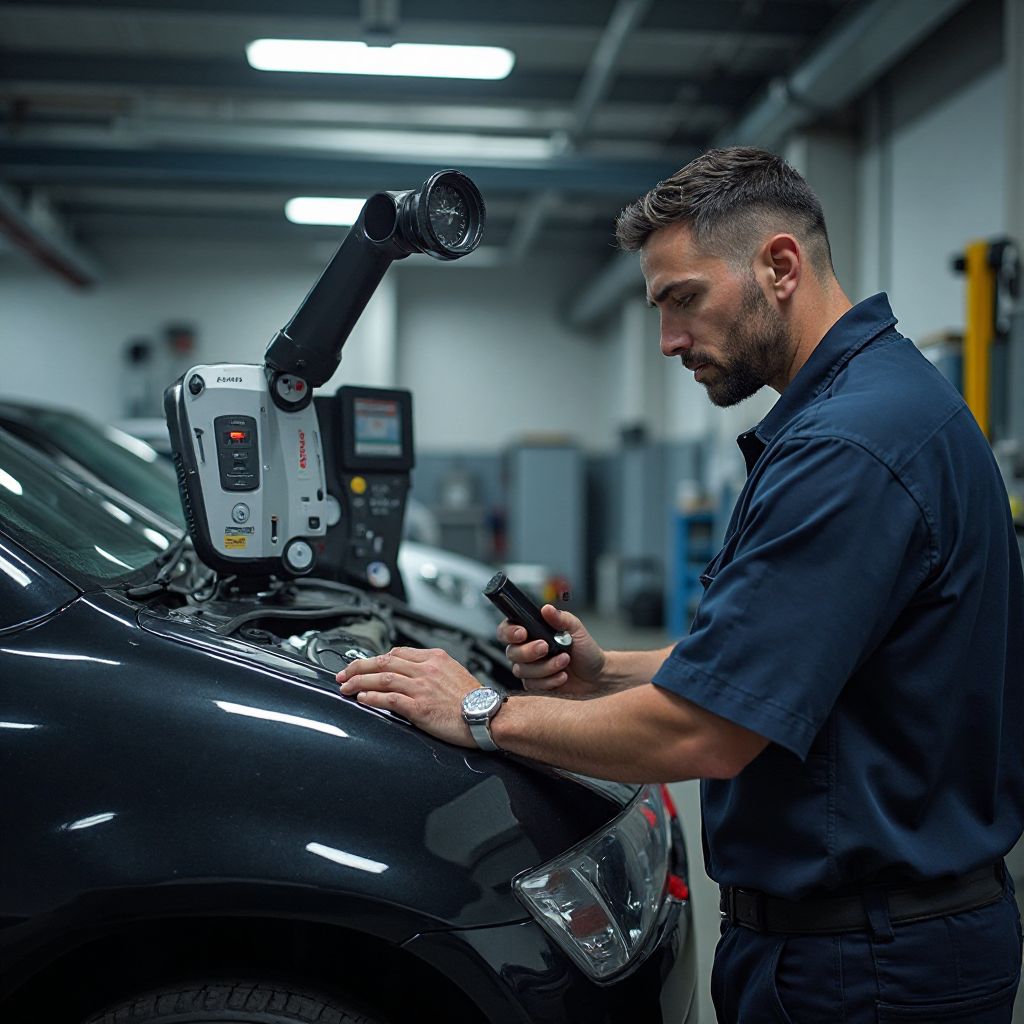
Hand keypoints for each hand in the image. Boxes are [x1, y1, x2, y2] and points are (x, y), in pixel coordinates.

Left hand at [336, 647, 479, 747]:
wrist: (487, 715)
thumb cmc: (474, 700)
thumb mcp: (454, 673)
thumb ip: (432, 670)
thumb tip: (411, 673)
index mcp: (435, 659)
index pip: (397, 653)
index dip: (376, 659)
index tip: (364, 665)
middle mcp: (426, 670)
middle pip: (384, 662)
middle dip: (358, 667)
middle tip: (343, 674)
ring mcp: (422, 688)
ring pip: (382, 678)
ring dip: (359, 681)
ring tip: (346, 687)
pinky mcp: (419, 707)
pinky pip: (390, 699)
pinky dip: (373, 697)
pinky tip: (362, 699)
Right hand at [497, 605, 606, 696]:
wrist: (597, 675)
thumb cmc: (585, 650)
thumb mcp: (576, 630)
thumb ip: (561, 619)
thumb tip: (546, 609)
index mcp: (532, 632)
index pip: (507, 630)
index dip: (509, 632)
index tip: (522, 633)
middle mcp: (526, 649)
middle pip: (511, 652)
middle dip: (529, 651)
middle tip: (546, 647)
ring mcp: (530, 668)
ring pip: (521, 670)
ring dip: (545, 667)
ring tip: (564, 661)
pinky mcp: (535, 684)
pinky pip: (532, 685)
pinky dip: (549, 680)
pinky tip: (562, 676)